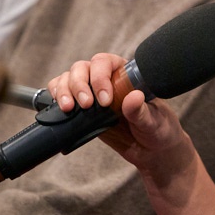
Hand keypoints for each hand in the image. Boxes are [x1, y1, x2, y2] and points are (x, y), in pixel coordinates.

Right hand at [46, 55, 191, 176]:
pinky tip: (61, 109)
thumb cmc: (158, 130)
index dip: (100, 77)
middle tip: (86, 106)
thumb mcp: (154, 122)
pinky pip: (62, 95)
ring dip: (64, 90)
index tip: (105, 101)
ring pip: (69, 78)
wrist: (152, 151)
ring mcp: (92, 95)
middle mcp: (107, 80)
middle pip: (82, 68)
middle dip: (79, 84)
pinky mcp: (81, 111)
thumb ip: (141, 111)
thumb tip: (133, 97)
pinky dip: (56, 97)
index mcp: (126, 75)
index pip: (106, 63)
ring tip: (68, 108)